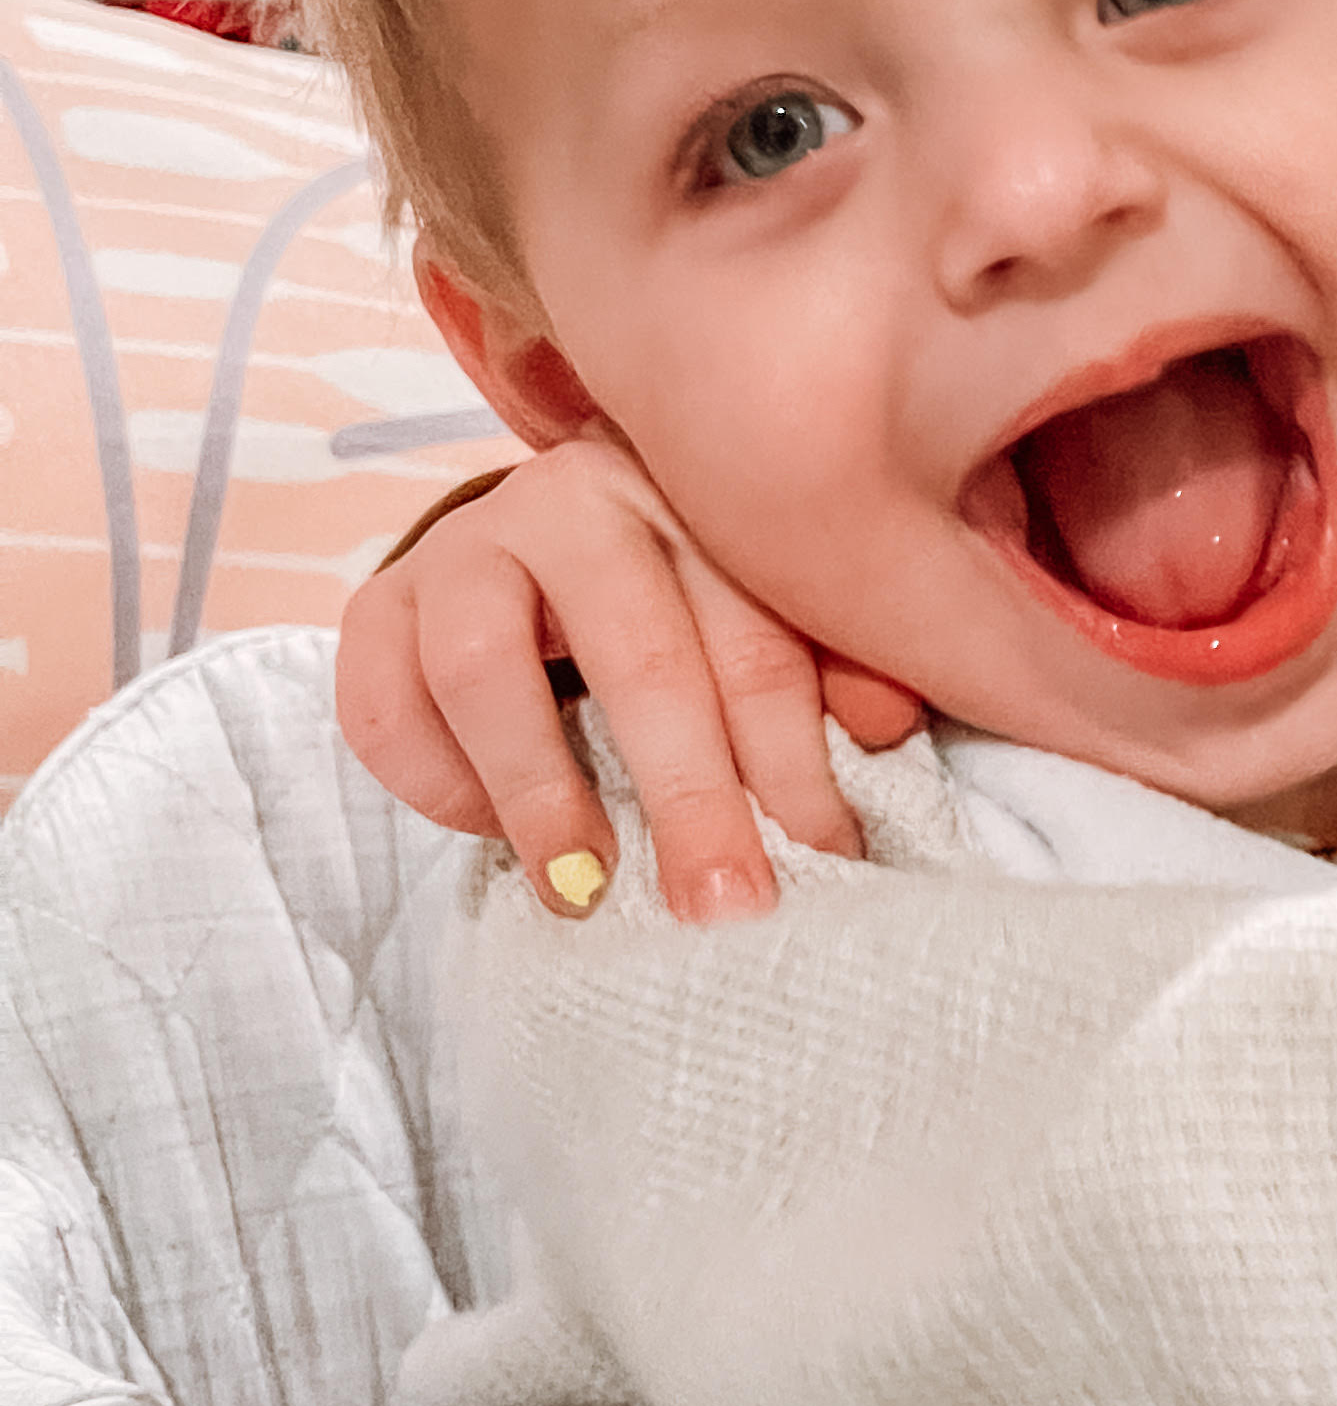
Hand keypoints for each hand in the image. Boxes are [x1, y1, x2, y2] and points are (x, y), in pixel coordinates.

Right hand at [334, 437, 923, 919]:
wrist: (549, 542)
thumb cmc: (687, 597)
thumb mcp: (770, 611)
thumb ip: (834, 664)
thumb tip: (888, 727)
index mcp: (697, 497)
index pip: (755, 636)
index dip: (794, 758)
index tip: (824, 858)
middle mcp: (578, 501)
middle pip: (638, 654)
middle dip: (688, 795)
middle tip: (722, 907)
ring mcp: (468, 545)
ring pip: (483, 667)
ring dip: (540, 790)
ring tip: (585, 889)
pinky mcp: (380, 601)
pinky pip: (382, 698)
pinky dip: (436, 780)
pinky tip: (492, 831)